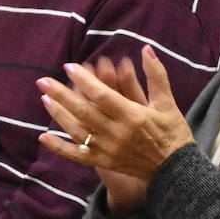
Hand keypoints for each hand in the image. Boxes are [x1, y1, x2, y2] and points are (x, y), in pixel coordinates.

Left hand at [37, 47, 193, 216]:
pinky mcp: (105, 162)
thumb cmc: (173, 132)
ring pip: (78, 131)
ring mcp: (109, 150)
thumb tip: (147, 48)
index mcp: (133, 116)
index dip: (84, 80)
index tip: (69, 66)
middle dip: (62, 95)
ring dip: (59, 114)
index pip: (102, 96)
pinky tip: (43, 137)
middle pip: (84, 111)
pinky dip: (59, 147)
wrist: (176, 170)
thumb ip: (156, 75)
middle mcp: (118, 134)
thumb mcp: (167, 102)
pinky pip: (78, 155)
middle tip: (43, 80)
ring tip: (44, 98)